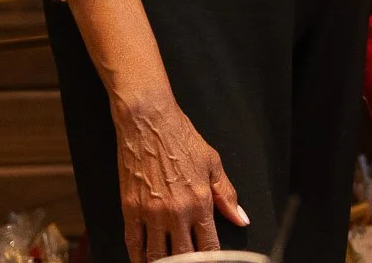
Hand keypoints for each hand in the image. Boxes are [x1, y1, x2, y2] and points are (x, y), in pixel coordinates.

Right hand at [110, 89, 246, 261]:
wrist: (149, 122)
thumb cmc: (181, 138)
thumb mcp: (213, 163)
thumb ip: (227, 195)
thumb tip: (241, 218)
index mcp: (200, 202)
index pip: (208, 246)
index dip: (210, 258)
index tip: (210, 261)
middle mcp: (176, 212)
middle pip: (182, 255)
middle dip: (186, 262)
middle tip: (187, 261)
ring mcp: (151, 212)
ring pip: (156, 255)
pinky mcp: (130, 208)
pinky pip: (133, 243)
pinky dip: (138, 257)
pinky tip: (143, 260)